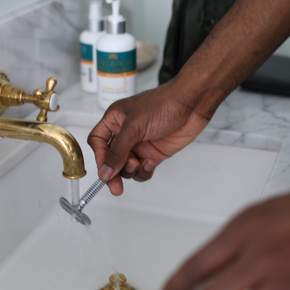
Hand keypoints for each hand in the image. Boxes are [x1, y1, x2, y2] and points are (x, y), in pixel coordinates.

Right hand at [88, 80, 210, 194]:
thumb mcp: (134, 127)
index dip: (100, 158)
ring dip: (131, 171)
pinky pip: (142, 170)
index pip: (98, 142)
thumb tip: (105, 171)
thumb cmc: (163, 103)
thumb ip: (118, 151)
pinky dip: (144, 171)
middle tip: (116, 186)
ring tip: (137, 163)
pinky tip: (150, 163)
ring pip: (127, 168)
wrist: (191, 104)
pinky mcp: (153, 153)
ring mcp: (140, 144)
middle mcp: (126, 133)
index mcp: (115, 120)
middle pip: (111, 159)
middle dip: (114, 173)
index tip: (105, 171)